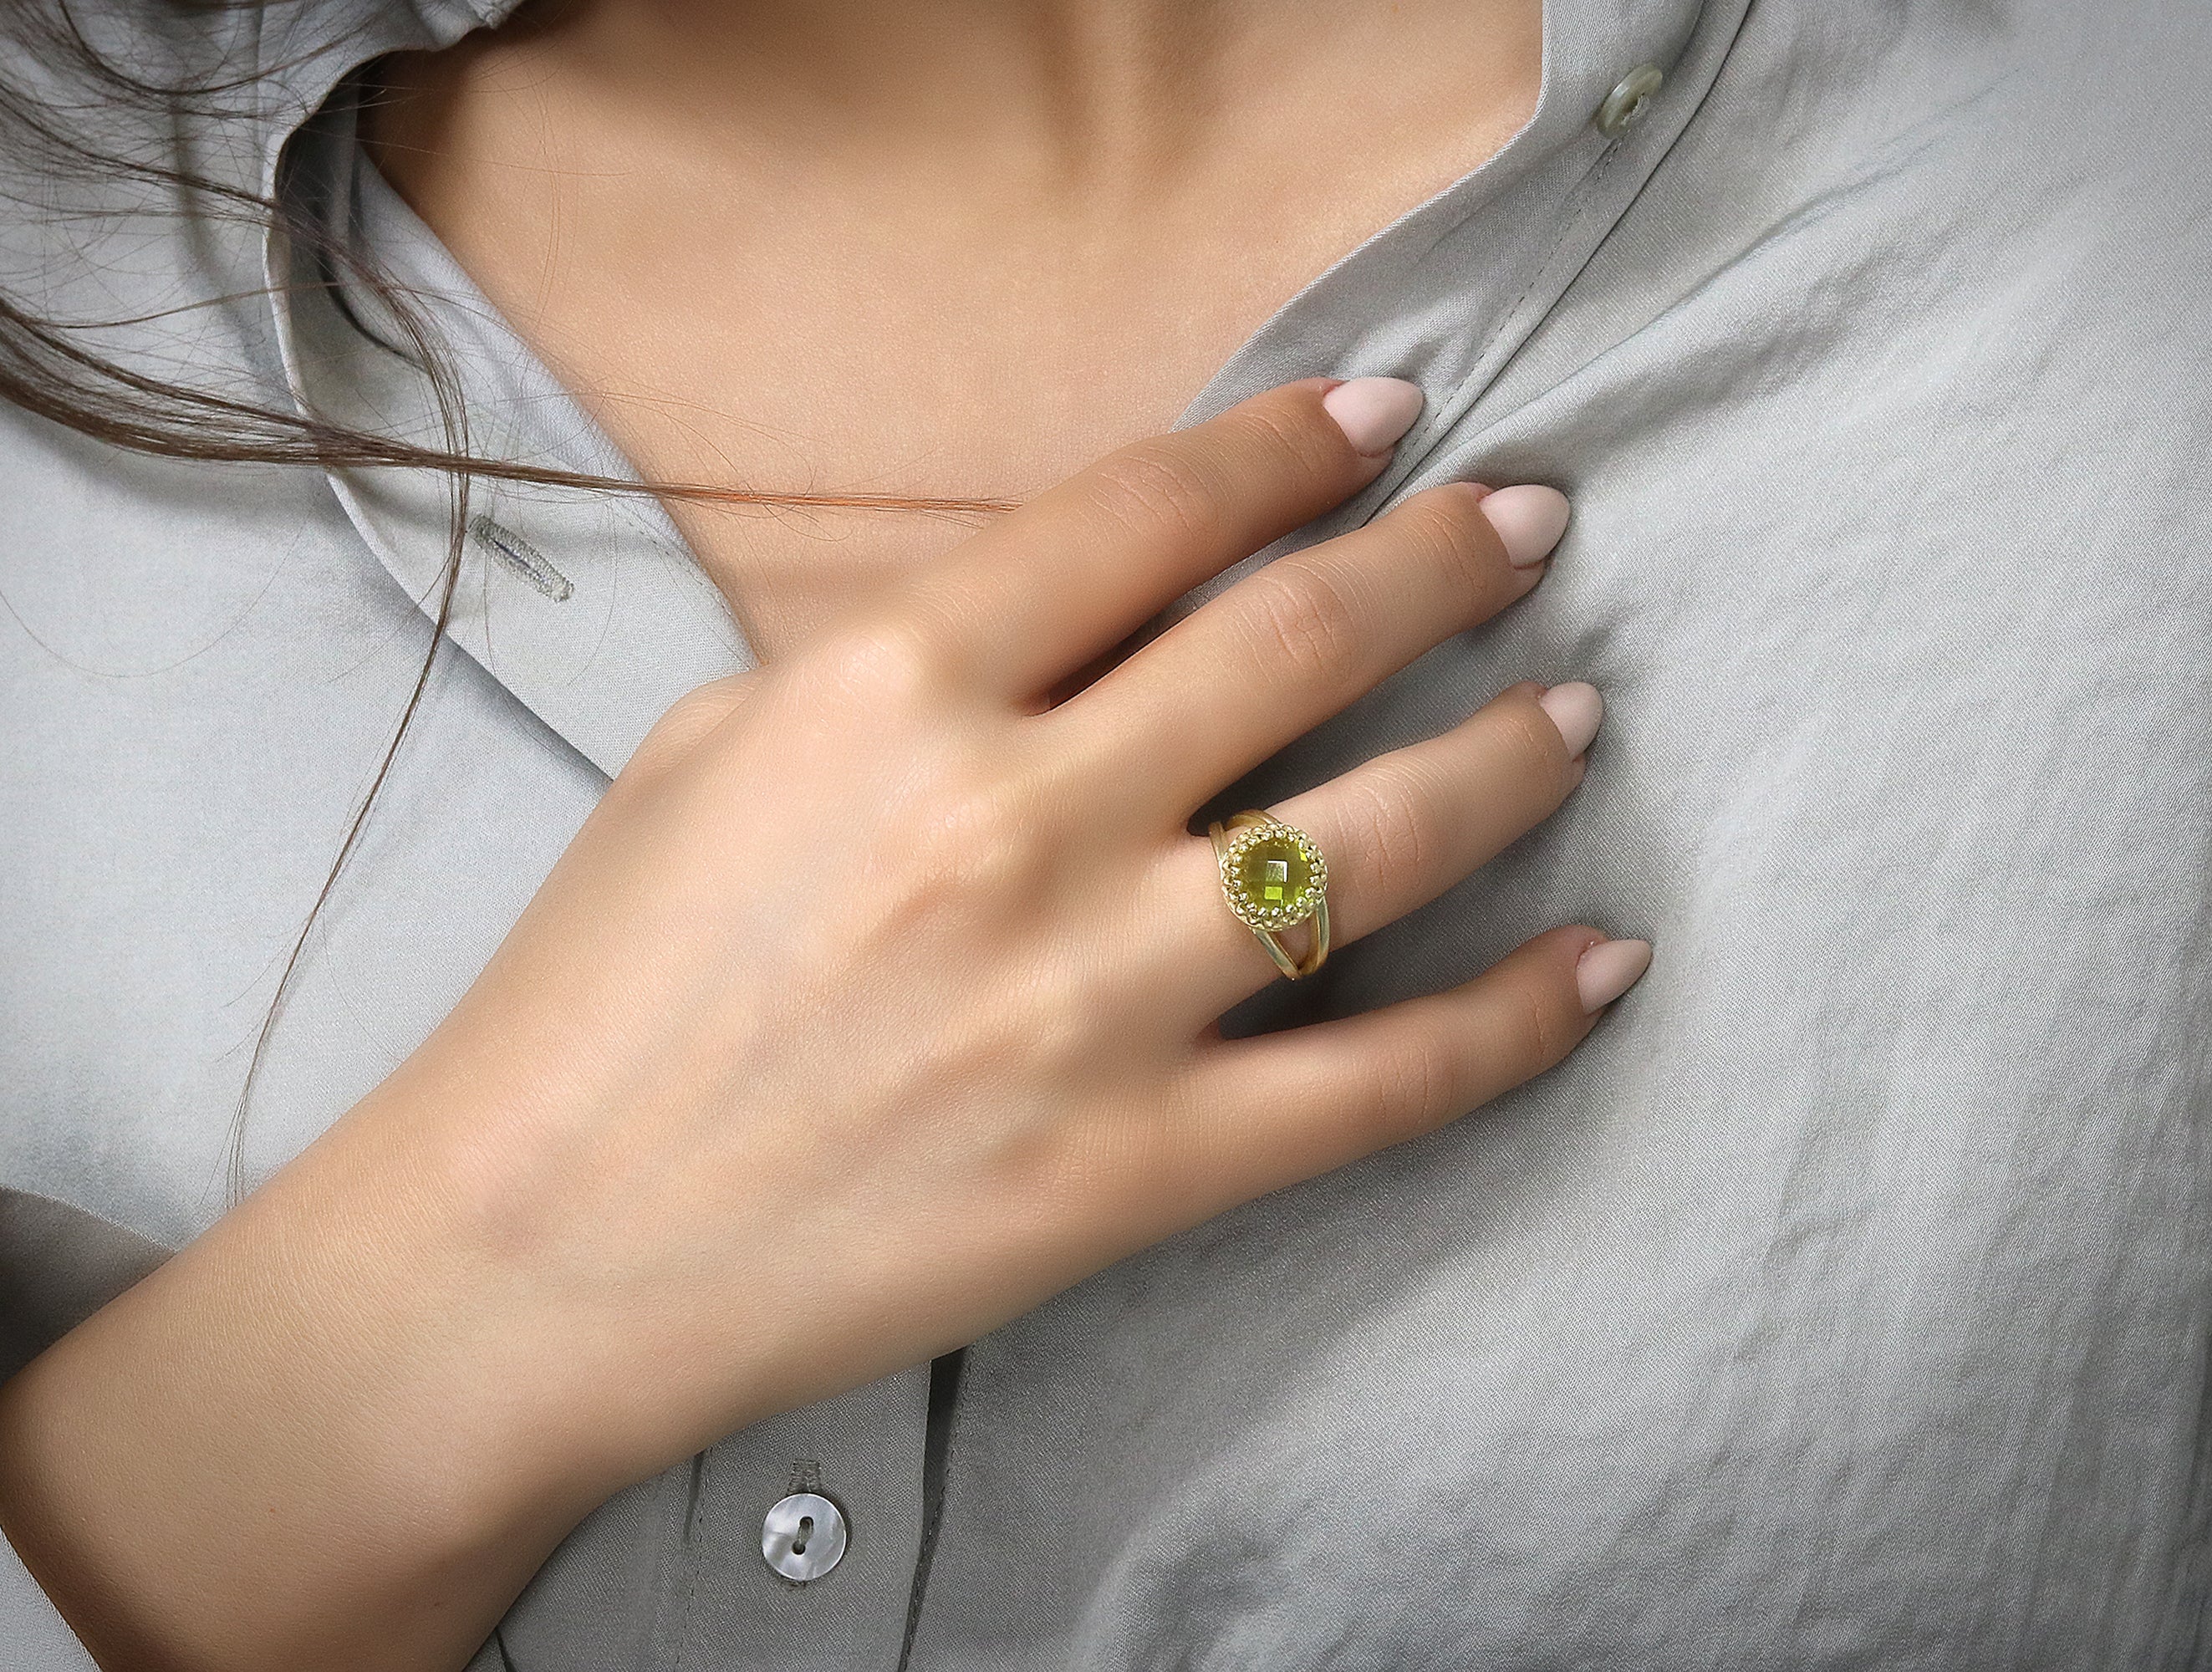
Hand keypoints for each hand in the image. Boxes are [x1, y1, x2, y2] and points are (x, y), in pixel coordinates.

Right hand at [0, 378, 1647, 1670]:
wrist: (542, 1248)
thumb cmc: (607, 991)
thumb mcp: (722, 753)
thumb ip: (907, 662)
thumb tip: (1079, 607)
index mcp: (897, 691)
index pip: (1147, 515)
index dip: (1292, 444)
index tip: (1386, 412)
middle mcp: (1017, 820)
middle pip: (1299, 639)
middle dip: (1447, 559)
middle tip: (1534, 521)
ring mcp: (1092, 998)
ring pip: (1379, 843)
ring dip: (1511, 756)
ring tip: (1582, 712)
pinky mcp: (1137, 1163)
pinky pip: (1381, 1080)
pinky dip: (1516, 1019)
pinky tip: (1602, 960)